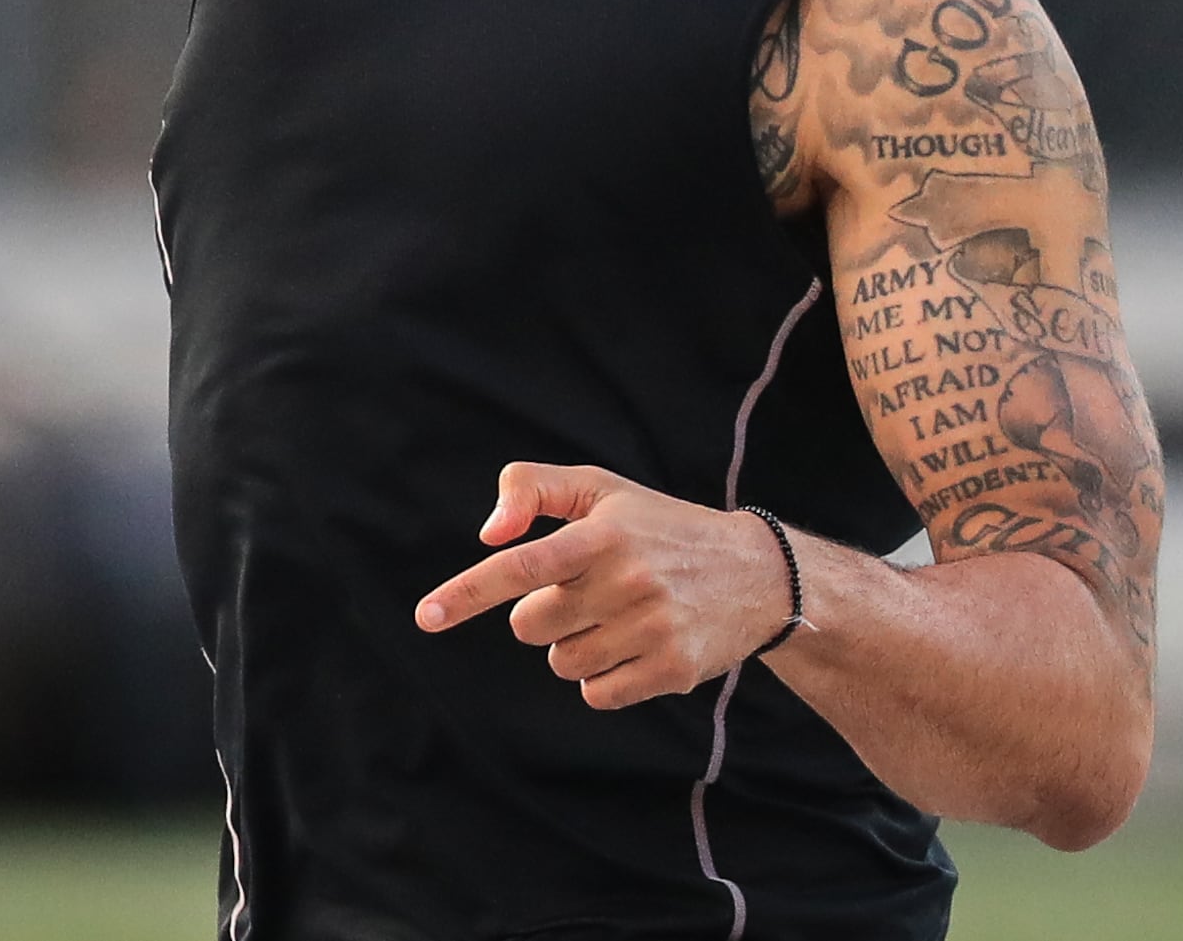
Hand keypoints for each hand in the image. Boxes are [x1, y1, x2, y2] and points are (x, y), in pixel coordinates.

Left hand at [414, 464, 794, 708]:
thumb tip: (487, 535)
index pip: (522, 565)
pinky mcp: (672, 669)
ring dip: (576, 646)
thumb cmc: (660, 527)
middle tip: (588, 592)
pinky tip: (636, 646)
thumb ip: (533, 489)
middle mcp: (627, 580)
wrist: (756, 573)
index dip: (469, 591)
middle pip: (530, 627)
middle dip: (545, 615)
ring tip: (619, 617)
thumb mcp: (602, 489)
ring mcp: (652, 628)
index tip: (427, 616)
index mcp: (604, 533)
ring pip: (561, 663)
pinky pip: (596, 694)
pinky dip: (604, 678)